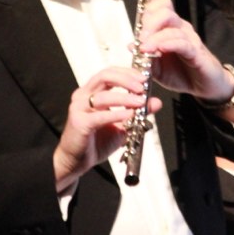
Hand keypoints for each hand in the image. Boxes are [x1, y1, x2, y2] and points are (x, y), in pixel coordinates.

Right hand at [53, 66, 161, 191]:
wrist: (77, 161)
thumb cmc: (97, 141)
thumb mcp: (123, 124)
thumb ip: (138, 112)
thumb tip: (156, 102)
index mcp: (92, 92)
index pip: (110, 72)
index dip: (128, 72)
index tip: (144, 78)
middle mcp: (83, 95)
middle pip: (105, 76)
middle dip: (126, 79)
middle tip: (142, 86)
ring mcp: (79, 108)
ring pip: (103, 96)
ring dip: (125, 97)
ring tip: (141, 102)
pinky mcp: (79, 122)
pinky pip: (100, 116)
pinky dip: (116, 114)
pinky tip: (129, 114)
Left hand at [136, 0, 233, 103]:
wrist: (204, 87)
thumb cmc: (182, 74)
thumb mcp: (157, 68)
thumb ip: (144, 57)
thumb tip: (130, 45)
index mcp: (170, 28)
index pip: (160, 6)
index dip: (148, 12)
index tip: (138, 28)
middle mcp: (181, 29)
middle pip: (165, 11)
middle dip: (149, 23)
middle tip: (141, 39)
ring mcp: (190, 40)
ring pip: (172, 28)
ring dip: (155, 37)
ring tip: (145, 48)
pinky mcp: (197, 53)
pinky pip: (183, 43)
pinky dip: (170, 44)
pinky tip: (161, 49)